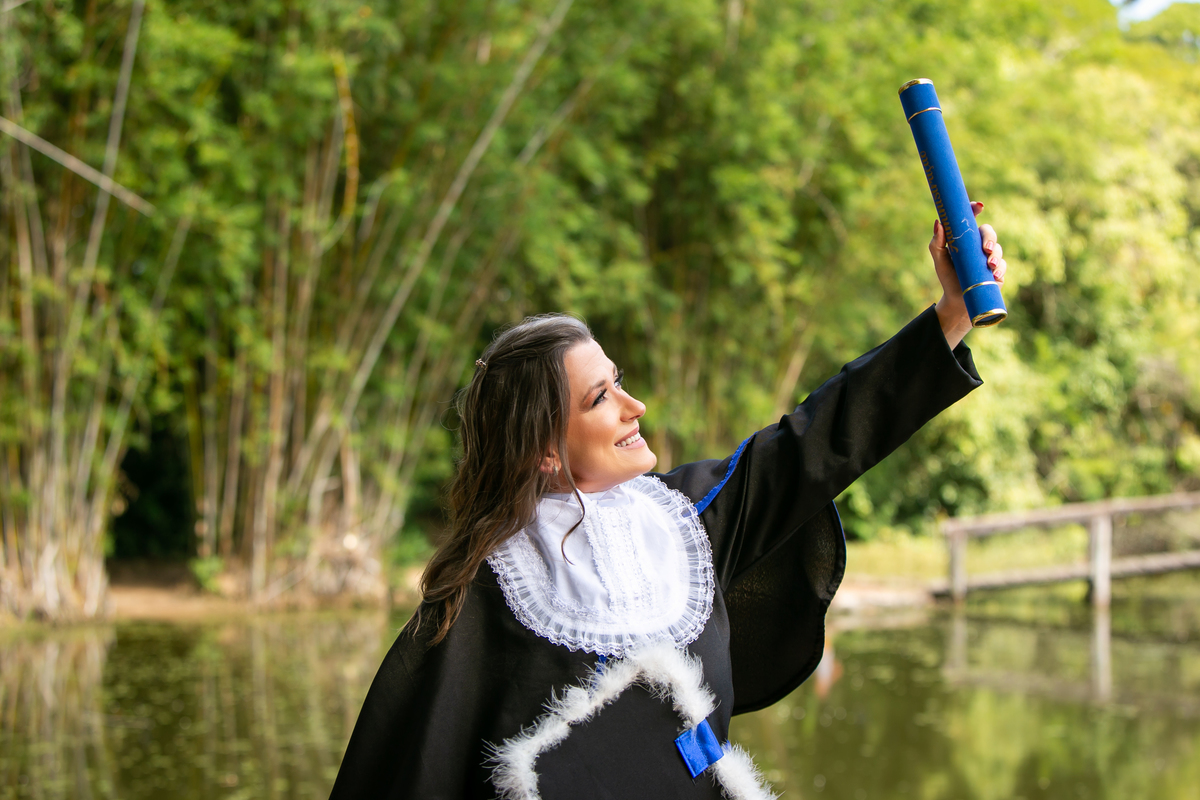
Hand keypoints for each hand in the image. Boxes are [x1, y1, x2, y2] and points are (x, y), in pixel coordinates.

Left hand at [930, 201, 1006, 347]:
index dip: (975, 210)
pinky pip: (1003, 265)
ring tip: (989, 264)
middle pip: (988, 232)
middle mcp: (979, 245)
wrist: (957, 300)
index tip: (978, 207)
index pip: (972, 220)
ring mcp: (990, 257)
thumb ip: (937, 242)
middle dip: (989, 238)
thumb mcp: (939, 259)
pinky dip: (1000, 268)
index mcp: (966, 238)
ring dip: (996, 255)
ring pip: (998, 249)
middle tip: (985, 248)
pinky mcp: (997, 271)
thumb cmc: (948, 276)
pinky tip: (995, 274)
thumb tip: (939, 223)